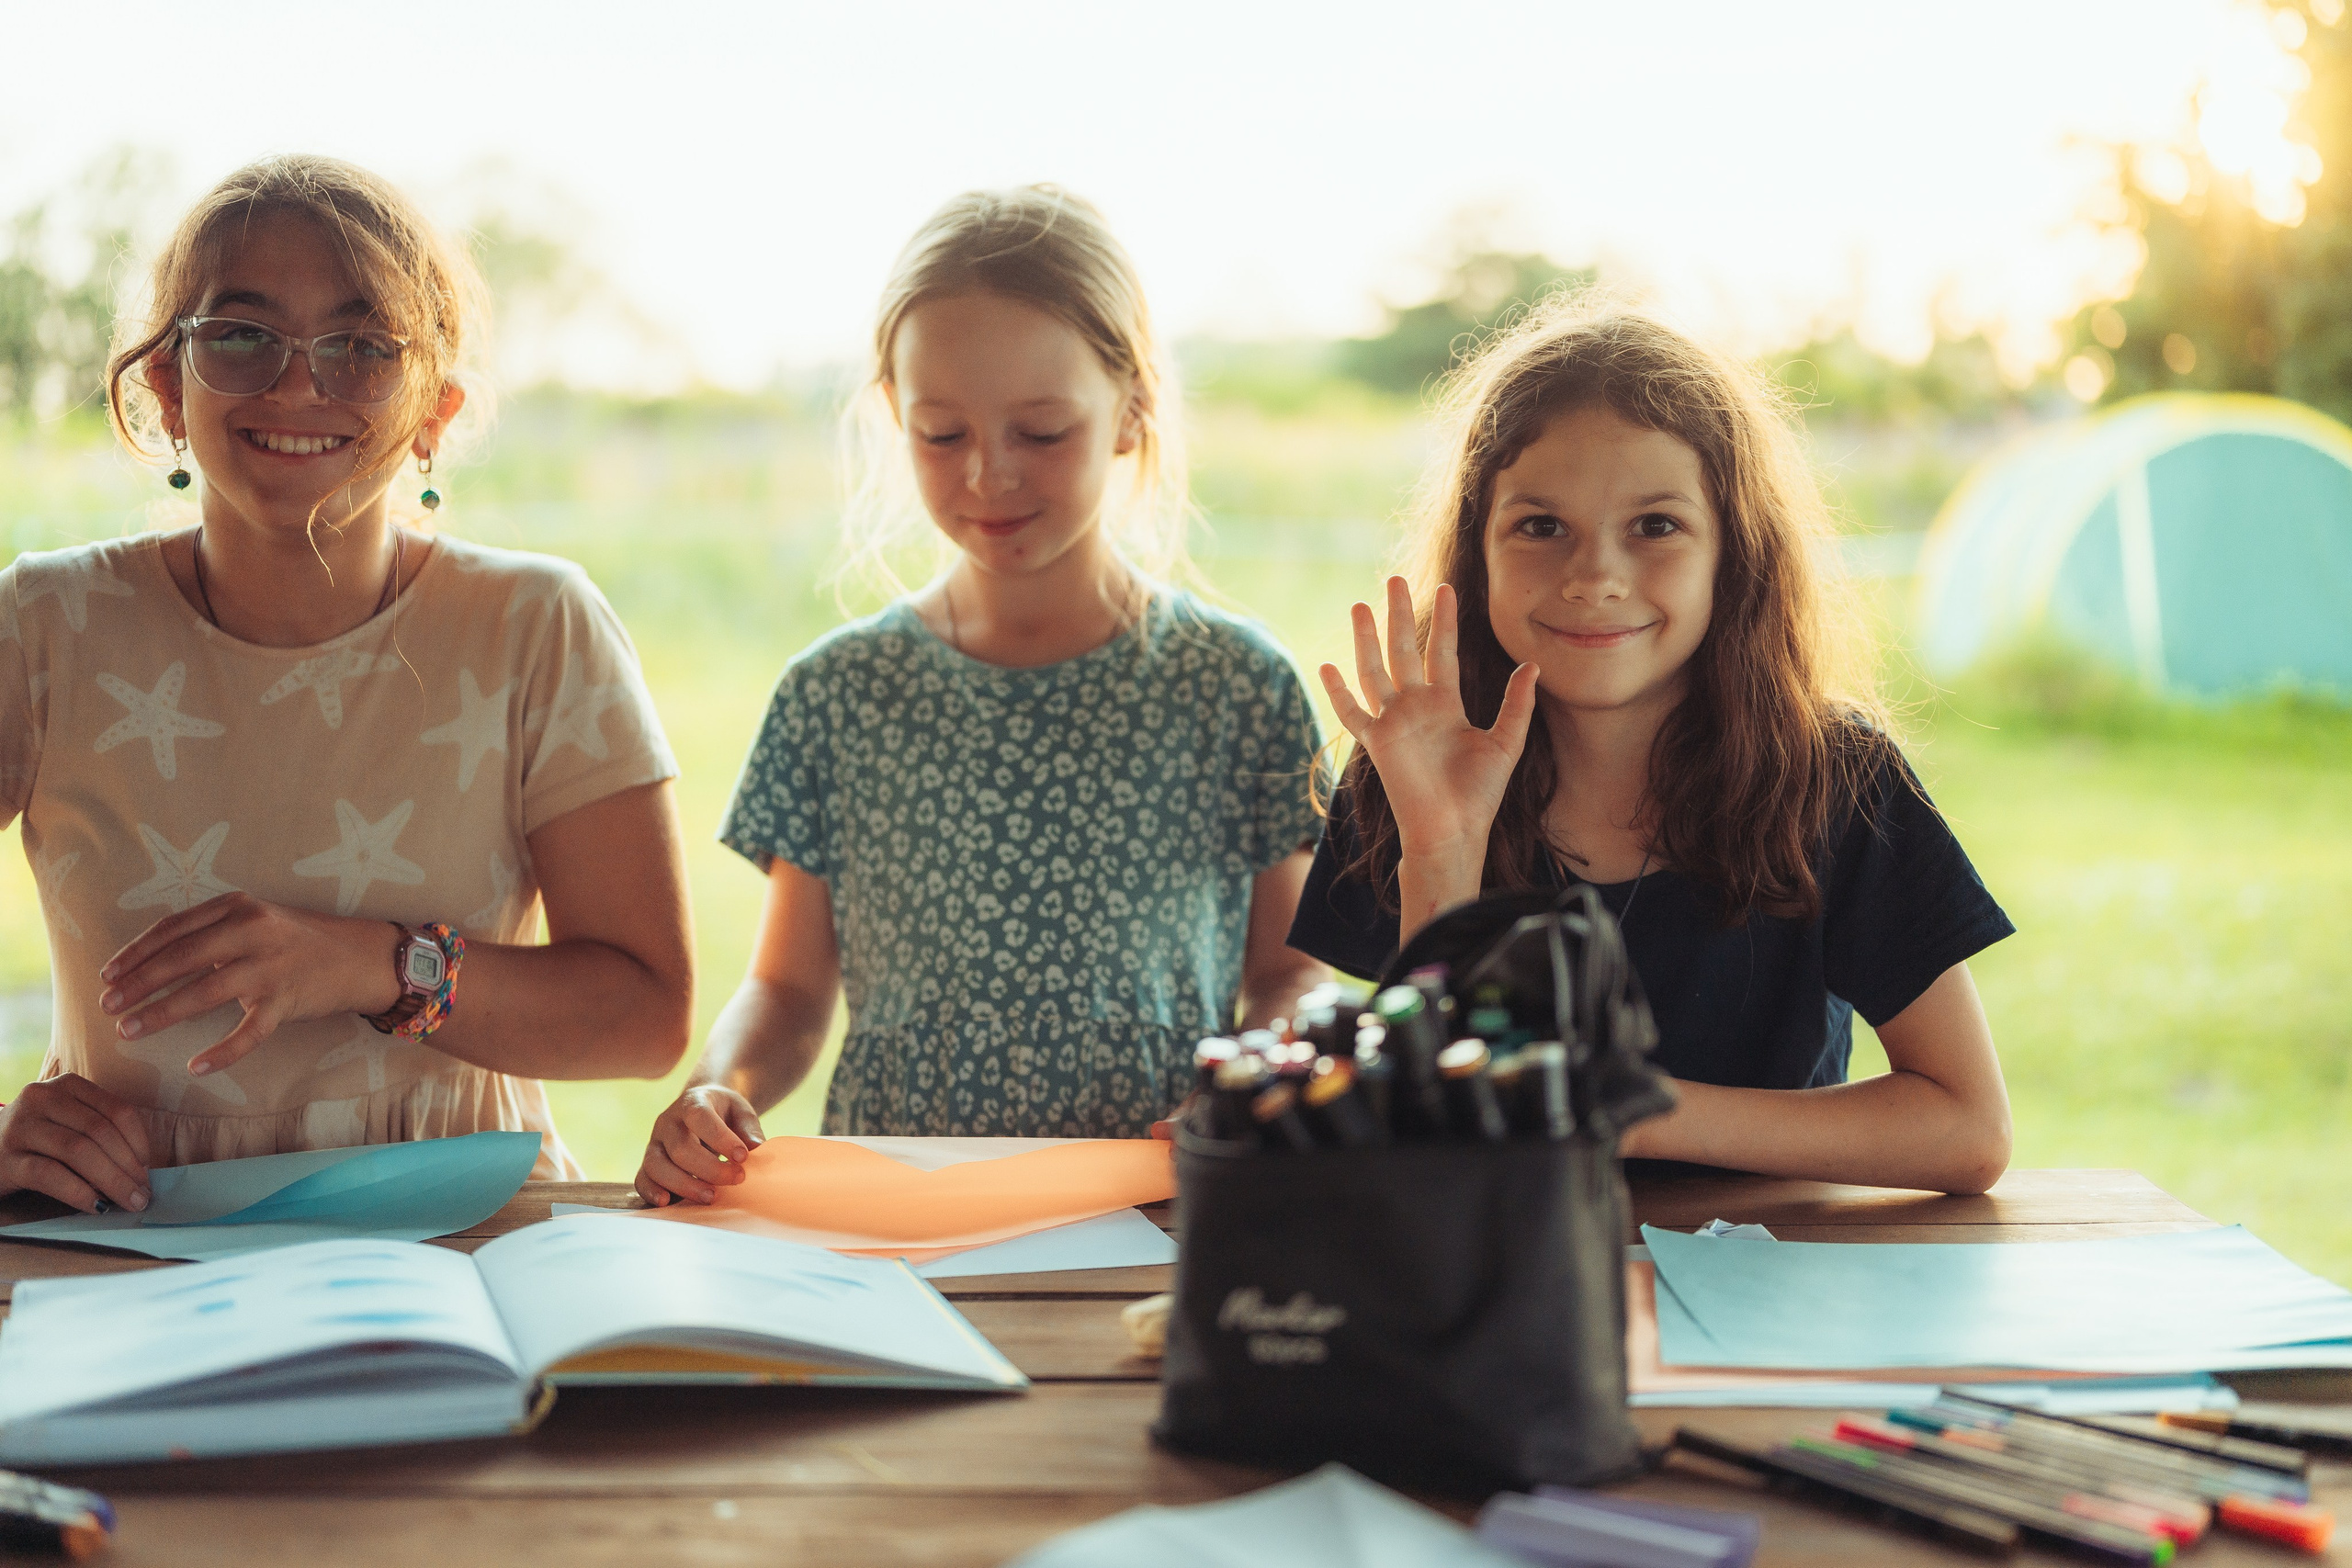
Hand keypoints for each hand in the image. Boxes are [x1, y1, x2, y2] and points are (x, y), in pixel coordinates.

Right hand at [0, 1074, 153, 1211]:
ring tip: (128, 1201)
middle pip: (100, 1131)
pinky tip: (96, 1206)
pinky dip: (79, 1192)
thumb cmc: (37, 1142)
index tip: (148, 1169)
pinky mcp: (6, 1159)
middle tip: (143, 1193)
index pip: (117, 1110)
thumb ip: (99, 1134)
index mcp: (67, 1086)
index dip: (139, 1142)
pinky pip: (50, 1175)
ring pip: (78, 1150)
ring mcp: (21, 1127)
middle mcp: (42, 1098)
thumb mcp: (68, 1124)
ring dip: (111, 1180)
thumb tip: (141, 1169)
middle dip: (128, 1166)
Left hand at [100, 894, 402, 1076]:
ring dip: (160, 1013)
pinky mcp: (288, 1000)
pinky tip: (197, 1066)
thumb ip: (213, 929)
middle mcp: (254, 931)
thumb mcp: (257, 917)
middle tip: (107, 1005)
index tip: (108, 974)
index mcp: (239, 907)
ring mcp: (272, 967)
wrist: (361, 956)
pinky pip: (249, 1032)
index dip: (136, 952)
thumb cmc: (299, 940)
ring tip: (128, 1030)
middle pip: (181, 958)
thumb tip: (153, 958)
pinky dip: (222, 1051)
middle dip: (138, 984)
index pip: (174, 928)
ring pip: (205, 992)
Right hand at [635, 1084, 767, 1206]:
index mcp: (692, 1102)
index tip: (743, 1157)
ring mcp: (654, 1142)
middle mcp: (668, 1121)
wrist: (700, 1107)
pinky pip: (642, 1178)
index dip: (720, 1138)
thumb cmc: (724, 1113)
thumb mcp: (741, 1112)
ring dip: (684, 1185)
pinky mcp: (648, 1161)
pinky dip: (651, 1191)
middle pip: (680, 1148)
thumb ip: (749, 1129)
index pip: (700, 1117)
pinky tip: (668, 1202)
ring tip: (711, 1197)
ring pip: (657, 1165)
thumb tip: (757, 1148)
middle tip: (737, 1179)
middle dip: (709, 1169)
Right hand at [1319, 577, 1539, 858]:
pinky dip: (1338, 692)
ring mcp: (1394, 722)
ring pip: (1375, 671)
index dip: (1443, 621)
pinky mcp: (1377, 742)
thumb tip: (1533, 666)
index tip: (1446, 589)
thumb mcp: (1507, 742)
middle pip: (1403, 651)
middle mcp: (1417, 708)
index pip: (1442, 652)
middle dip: (1399, 615)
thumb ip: (1516, 704)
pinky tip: (1328, 666)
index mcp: (1446, 705)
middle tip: (1394, 580)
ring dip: (1367, 640)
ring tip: (1361, 606)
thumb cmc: (1479, 794)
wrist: (1453, 829)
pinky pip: (1352, 713)